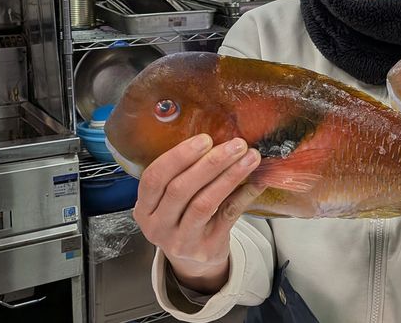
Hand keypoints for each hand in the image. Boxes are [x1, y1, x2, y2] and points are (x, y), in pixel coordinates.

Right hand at [134, 134, 265, 293]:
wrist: (194, 261)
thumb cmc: (183, 218)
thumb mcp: (171, 201)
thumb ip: (185, 174)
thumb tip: (220, 140)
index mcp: (144, 208)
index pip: (154, 177)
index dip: (179, 156)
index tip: (205, 139)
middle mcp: (158, 226)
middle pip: (181, 189)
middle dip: (211, 163)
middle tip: (235, 144)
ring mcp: (181, 240)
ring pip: (204, 203)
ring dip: (229, 176)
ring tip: (250, 157)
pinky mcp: (206, 248)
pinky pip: (227, 216)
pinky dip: (244, 195)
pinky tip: (256, 181)